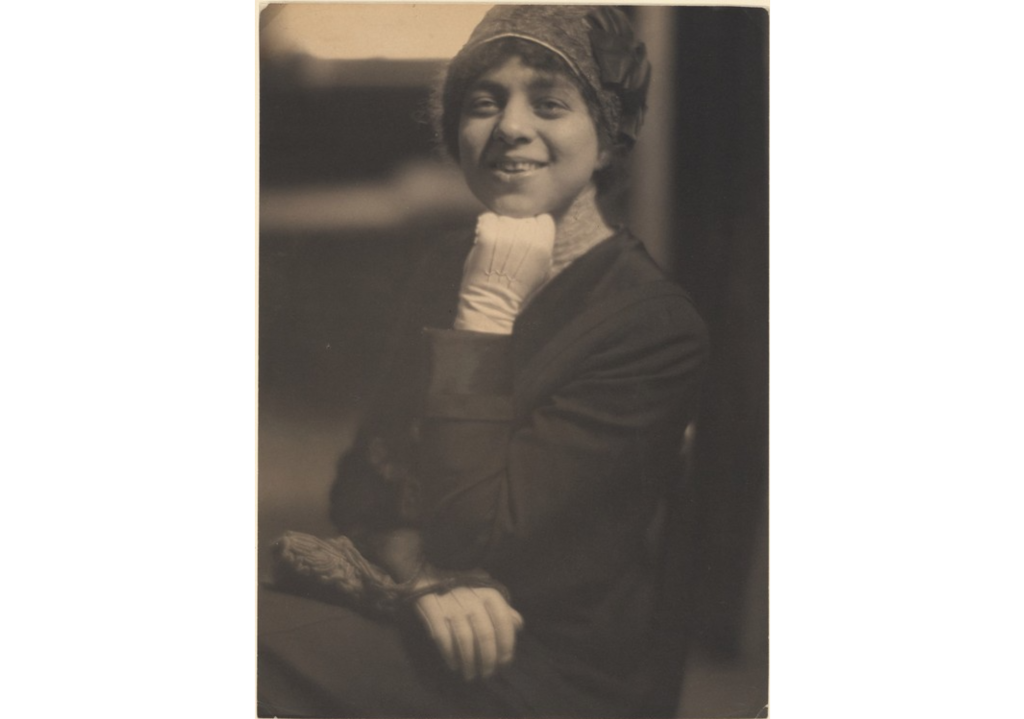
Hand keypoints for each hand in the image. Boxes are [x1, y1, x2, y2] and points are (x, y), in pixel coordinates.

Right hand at [414, 586, 524, 680]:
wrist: (430, 572)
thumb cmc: (464, 585)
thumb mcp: (487, 591)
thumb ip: (503, 608)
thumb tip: (519, 625)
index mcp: (489, 594)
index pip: (503, 622)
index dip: (506, 645)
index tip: (505, 661)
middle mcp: (473, 600)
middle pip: (485, 636)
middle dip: (488, 659)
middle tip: (487, 673)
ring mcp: (453, 607)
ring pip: (465, 640)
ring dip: (469, 662)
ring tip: (471, 674)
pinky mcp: (434, 612)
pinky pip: (444, 639)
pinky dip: (449, 655)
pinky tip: (454, 665)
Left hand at [454, 212, 554, 333]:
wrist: (492, 300)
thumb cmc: (518, 288)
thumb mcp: (543, 271)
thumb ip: (545, 249)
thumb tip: (543, 232)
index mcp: (544, 243)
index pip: (543, 218)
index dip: (535, 226)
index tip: (527, 236)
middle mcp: (527, 235)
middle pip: (523, 217)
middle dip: (516, 228)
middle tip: (508, 245)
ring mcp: (506, 233)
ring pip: (504, 217)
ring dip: (500, 227)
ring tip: (496, 247)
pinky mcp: (487, 234)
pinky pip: (487, 218)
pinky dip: (485, 226)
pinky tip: (486, 242)